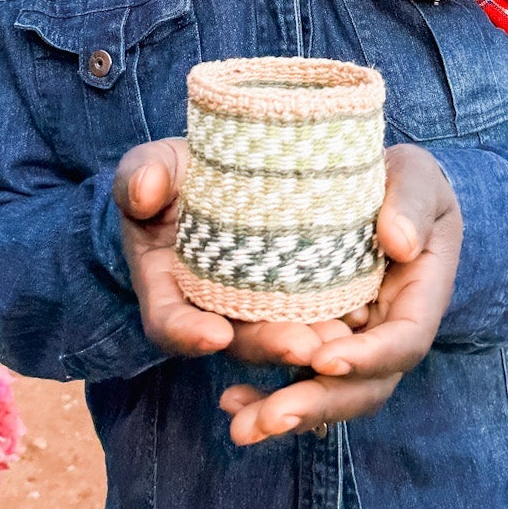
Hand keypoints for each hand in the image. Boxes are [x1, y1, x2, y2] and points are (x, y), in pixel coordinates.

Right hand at [113, 140, 360, 367]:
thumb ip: (143, 173)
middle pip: (238, 340)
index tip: (214, 334)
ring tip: (344, 336)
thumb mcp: (155, 163)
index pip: (167, 321)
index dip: (186, 333)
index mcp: (166, 284)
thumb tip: (145, 191)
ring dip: (312, 341)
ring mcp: (256, 304)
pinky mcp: (297, 292)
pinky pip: (314, 314)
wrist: (229, 167)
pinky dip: (335, 318)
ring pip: (282, 336)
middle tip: (305, 345)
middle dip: (269, 345)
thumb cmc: (180, 170)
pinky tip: (365, 314)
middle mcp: (212, 306)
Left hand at [218, 143, 461, 446]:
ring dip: (283, 414)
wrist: (376, 189)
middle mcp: (386, 333)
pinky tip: (231, 401)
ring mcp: (351, 343)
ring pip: (326, 392)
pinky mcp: (316, 339)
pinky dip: (265, 394)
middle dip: (317, 404)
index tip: (325, 358)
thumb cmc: (405, 181)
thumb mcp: (418, 176)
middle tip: (270, 419)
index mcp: (419, 298)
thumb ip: (414, 204)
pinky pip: (296, 377)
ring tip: (241, 425)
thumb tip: (400, 243)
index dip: (369, 358)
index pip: (404, 341)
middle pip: (362, 387)